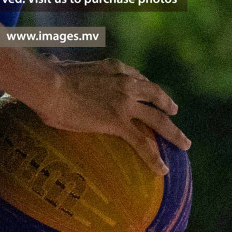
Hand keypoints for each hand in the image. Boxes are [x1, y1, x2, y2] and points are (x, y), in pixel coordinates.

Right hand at [34, 58, 190, 174]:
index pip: (136, 77)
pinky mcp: (119, 122)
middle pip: (154, 95)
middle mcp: (125, 82)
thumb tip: (47, 62)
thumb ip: (61, 66)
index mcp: (113, 68)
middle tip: (174, 112)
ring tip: (184, 144)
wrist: (49, 84)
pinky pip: (143, 142)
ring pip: (158, 119)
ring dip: (174, 132)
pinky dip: (154, 157)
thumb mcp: (60, 65)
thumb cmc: (46, 75)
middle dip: (167, 104)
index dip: (145, 85)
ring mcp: (125, 103)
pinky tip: (162, 169)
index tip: (148, 91)